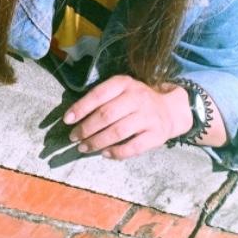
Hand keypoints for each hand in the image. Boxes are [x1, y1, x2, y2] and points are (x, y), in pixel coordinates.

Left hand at [62, 75, 191, 159]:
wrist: (170, 109)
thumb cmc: (136, 100)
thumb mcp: (121, 90)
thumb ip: (101, 99)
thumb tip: (74, 116)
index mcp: (125, 83)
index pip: (99, 94)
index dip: (81, 107)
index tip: (67, 120)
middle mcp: (137, 98)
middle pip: (106, 114)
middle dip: (86, 128)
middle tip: (73, 137)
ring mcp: (148, 117)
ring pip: (118, 132)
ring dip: (97, 142)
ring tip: (83, 147)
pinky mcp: (156, 136)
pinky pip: (133, 147)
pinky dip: (116, 153)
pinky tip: (104, 154)